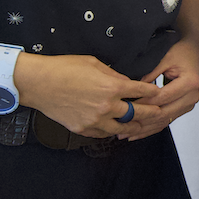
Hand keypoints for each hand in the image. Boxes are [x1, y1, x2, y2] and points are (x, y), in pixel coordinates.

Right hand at [16, 53, 161, 137]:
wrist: (38, 83)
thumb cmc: (63, 69)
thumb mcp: (95, 64)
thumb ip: (114, 75)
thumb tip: (126, 82)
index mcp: (112, 87)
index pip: (141, 91)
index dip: (152, 92)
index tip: (158, 93)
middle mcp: (106, 106)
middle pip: (137, 113)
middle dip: (151, 113)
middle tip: (160, 113)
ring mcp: (94, 120)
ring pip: (122, 128)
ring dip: (133, 127)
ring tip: (141, 126)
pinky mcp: (82, 128)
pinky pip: (103, 134)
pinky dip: (111, 131)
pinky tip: (116, 129)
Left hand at [114, 34, 198, 140]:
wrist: (194, 51)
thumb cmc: (181, 52)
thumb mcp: (164, 58)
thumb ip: (149, 74)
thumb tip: (132, 90)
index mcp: (189, 83)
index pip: (162, 97)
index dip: (143, 102)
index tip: (126, 106)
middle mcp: (192, 96)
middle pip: (164, 113)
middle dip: (141, 120)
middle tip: (121, 124)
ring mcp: (189, 104)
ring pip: (164, 121)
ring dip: (144, 129)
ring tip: (125, 134)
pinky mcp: (184, 108)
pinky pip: (166, 121)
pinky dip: (151, 127)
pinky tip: (136, 133)